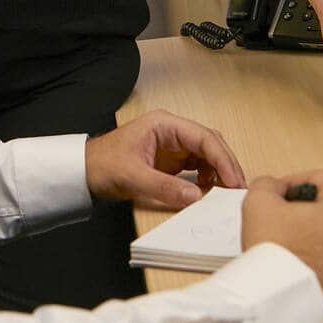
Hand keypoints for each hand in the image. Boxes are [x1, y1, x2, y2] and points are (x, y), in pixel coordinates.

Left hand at [85, 112, 244, 210]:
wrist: (84, 172)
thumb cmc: (103, 165)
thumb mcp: (134, 177)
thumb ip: (165, 188)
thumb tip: (197, 198)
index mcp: (164, 124)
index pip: (203, 136)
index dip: (222, 158)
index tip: (234, 180)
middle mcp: (172, 131)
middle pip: (209, 143)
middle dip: (226, 165)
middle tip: (238, 189)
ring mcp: (172, 146)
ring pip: (207, 155)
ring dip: (219, 172)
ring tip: (226, 193)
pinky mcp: (171, 161)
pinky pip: (197, 167)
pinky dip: (207, 179)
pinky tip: (207, 192)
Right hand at [243, 170, 322, 322]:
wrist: (287, 314)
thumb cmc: (278, 258)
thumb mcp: (258, 206)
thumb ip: (267, 186)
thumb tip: (274, 188)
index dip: (297, 186)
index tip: (282, 200)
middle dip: (319, 222)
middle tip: (291, 235)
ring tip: (305, 267)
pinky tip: (320, 290)